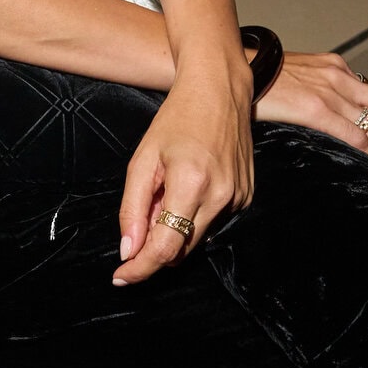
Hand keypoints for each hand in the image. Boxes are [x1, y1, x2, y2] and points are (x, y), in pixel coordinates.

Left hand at [113, 47, 255, 286]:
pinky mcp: (246, 196)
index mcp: (192, 184)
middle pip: (181, 248)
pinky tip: (190, 183)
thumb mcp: (143, 160)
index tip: (122, 277)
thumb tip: (128, 250)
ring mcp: (239, 197)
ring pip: (197, 238)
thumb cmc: (177, 119)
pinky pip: (212, 221)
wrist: (220, 90)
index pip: (166, 248)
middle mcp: (221, 195)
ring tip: (168, 188)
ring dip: (175, 227)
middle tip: (145, 208)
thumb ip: (133, 209)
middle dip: (155, 243)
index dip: (141, 268)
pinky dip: (194, 214)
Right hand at [256, 53, 367, 163]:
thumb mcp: (300, 75)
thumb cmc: (261, 78)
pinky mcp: (316, 109)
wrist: (237, 69)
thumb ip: (320, 91)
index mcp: (336, 68)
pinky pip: (354, 136)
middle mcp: (339, 77)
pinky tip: (367, 166)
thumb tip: (331, 116)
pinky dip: (367, 154)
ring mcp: (330, 92)